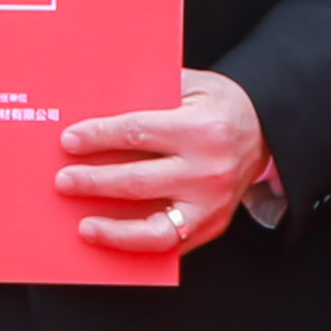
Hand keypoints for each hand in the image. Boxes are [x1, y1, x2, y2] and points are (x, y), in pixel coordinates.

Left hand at [57, 68, 265, 260]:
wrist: (265, 131)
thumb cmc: (218, 106)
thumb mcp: (191, 85)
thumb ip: (149, 93)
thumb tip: (95, 106)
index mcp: (201, 128)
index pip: (137, 133)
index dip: (98, 138)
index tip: (69, 141)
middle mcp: (208, 170)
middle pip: (137, 181)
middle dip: (94, 182)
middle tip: (64, 181)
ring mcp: (211, 204)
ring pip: (153, 227)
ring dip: (113, 229)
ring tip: (84, 225)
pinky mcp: (212, 226)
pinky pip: (168, 245)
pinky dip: (136, 245)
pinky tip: (112, 238)